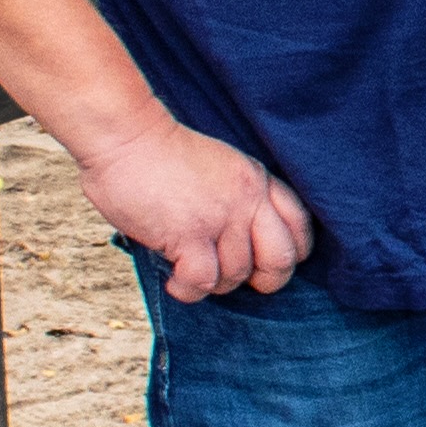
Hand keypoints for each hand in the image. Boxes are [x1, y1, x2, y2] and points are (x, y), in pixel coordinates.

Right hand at [76, 108, 314, 302]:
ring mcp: (221, 218)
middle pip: (280, 259)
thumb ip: (238, 198)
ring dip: (213, 283)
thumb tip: (242, 245)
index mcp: (257, 180)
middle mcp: (247, 199)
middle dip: (266, 281)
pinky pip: (202, 281)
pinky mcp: (189, 234)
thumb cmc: (162, 155)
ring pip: (236, 275)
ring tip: (190, 271)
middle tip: (238, 281)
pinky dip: (188, 290)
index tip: (268, 263)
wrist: (126, 136)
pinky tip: (175, 281)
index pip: (299, 225)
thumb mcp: (220, 166)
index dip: (290, 253)